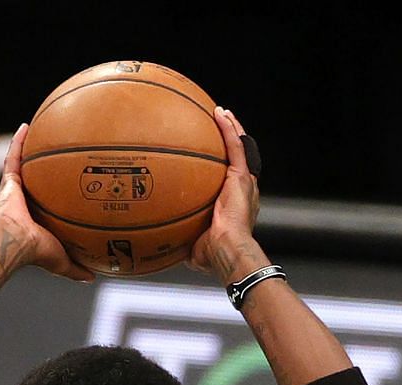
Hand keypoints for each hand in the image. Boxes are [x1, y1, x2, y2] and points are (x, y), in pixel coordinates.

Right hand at [0, 124, 93, 282]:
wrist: (15, 242)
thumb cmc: (36, 253)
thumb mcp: (63, 261)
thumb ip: (76, 268)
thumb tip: (94, 276)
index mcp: (35, 220)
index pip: (46, 205)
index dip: (53, 196)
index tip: (65, 186)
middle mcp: (24, 204)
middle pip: (36, 182)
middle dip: (43, 171)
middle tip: (56, 158)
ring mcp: (15, 192)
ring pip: (24, 167)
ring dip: (30, 151)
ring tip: (41, 132)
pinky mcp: (8, 182)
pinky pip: (13, 157)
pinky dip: (18, 142)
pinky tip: (26, 126)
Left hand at [189, 107, 265, 282]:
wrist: (226, 250)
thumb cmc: (212, 254)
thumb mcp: (189, 242)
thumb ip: (177, 235)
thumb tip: (158, 239)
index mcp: (233, 205)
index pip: (228, 180)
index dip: (222, 166)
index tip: (211, 157)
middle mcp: (242, 191)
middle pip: (237, 159)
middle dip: (229, 142)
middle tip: (219, 127)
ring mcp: (244, 183)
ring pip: (239, 148)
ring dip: (231, 130)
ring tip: (221, 113)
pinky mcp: (241, 177)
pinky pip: (235, 146)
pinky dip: (228, 129)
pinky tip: (219, 113)